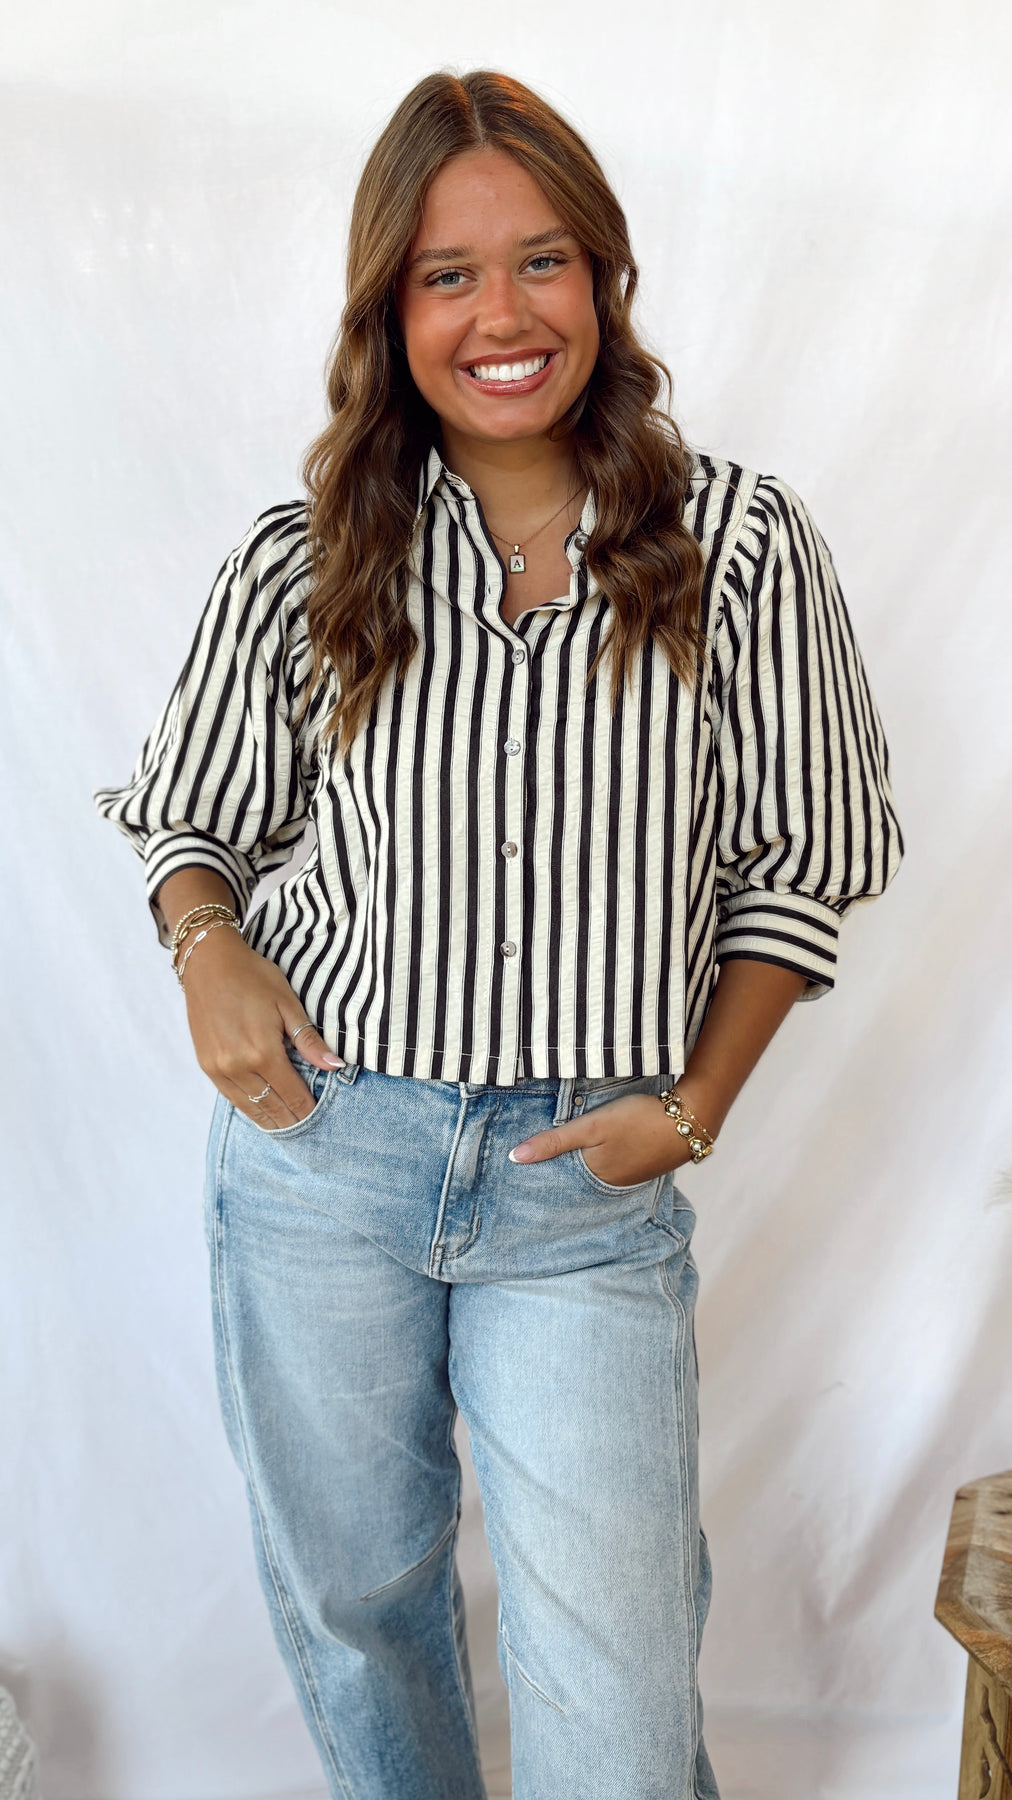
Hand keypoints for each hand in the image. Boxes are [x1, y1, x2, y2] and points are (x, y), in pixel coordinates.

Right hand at [180, 922, 343, 1128]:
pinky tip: (263, 1115)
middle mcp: (238, 1067)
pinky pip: (232, 1098)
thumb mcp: (288, 1004)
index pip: (293, 1095)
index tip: (323, 1121)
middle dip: (293, 1121)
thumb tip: (335, 1066)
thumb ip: (309, 1040)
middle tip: (311, 1134)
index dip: (309, 1110)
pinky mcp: (207, 1066)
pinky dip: (250, 1109)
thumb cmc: (253, 978)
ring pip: (251, 1108)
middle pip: (272, 1107)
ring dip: (271, 1121)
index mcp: (262, 1052)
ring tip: (289, 1131)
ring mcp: (219, 1069)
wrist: (208, 964)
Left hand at [510, 1093, 690, 1185]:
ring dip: (583, 1166)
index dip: (542, 1175)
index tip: (520, 1175)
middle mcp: (611, 1184)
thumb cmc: (638, 1120)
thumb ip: (555, 1142)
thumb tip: (515, 1158)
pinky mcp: (645, 1166)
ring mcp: (631, 1176)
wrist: (691, 1119)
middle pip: (578, 1179)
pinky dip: (604, 1161)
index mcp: (595, 1176)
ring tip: (560, 1159)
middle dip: (560, 1172)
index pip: (560, 1181)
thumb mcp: (592, 1126)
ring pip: (597, 1172)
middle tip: (535, 1168)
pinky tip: (600, 1152)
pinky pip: (616, 1167)